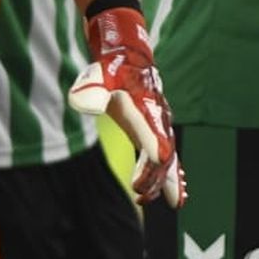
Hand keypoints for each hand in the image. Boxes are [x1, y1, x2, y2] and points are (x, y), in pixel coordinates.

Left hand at [68, 6, 186, 206]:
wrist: (129, 55)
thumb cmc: (112, 68)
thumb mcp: (98, 75)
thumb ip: (91, 89)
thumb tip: (80, 100)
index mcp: (147, 112)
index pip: (154, 144)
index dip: (149, 168)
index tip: (137, 186)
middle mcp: (159, 121)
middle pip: (165, 158)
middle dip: (155, 180)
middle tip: (139, 195)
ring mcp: (161, 125)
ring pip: (172, 159)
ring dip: (169, 181)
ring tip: (176, 203)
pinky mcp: (157, 129)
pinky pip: (171, 156)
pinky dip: (175, 175)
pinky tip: (178, 193)